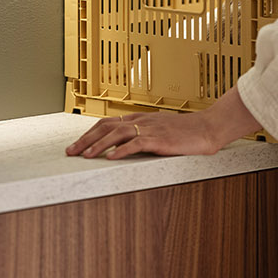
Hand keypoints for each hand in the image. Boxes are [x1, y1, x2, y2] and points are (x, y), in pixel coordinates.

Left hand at [65, 90, 261, 159]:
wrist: (208, 128)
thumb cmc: (186, 133)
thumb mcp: (159, 132)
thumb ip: (142, 136)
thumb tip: (122, 148)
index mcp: (139, 119)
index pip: (106, 123)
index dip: (89, 133)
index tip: (76, 145)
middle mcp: (141, 121)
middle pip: (106, 126)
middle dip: (85, 139)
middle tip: (70, 152)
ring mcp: (149, 128)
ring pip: (117, 133)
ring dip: (98, 145)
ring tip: (85, 156)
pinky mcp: (159, 139)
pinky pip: (136, 142)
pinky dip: (121, 150)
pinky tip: (111, 157)